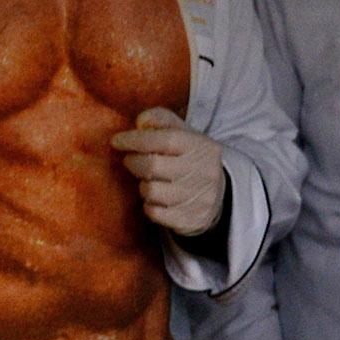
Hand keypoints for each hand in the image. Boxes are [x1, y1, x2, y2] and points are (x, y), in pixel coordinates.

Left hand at [112, 107, 228, 237]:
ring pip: (151, 191)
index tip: (117, 141)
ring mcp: (198, 197)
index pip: (165, 139)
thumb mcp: (185, 134)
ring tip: (150, 180)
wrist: (221, 195)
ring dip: (143, 185)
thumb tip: (141, 122)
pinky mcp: (190, 219)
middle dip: (134, 162)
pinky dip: (149, 205)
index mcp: (202, 147)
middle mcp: (203, 172)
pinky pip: (154, 213)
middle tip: (131, 160)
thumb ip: (162, 120)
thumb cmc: (192, 159)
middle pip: (152, 166)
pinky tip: (156, 199)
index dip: (136, 139)